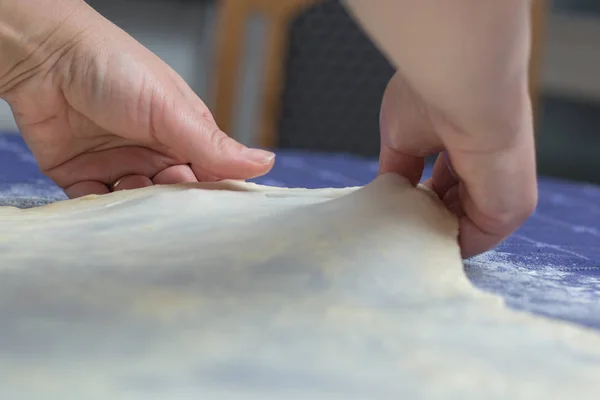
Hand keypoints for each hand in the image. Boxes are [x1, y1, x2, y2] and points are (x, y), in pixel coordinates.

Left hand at [0, 1, 273, 197]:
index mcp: (182, 134)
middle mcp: (153, 151)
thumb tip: (265, 163)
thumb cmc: (114, 67)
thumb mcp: (172, 110)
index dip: (211, 192)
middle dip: (171, 200)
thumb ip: (214, 146)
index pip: (208, 174)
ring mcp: (117, 163)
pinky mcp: (81, 174)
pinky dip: (101, 207)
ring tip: (130, 182)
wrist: (45, 56)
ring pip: (137, 203)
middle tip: (166, 189)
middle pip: (173, 195)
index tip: (214, 209)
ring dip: (136, 203)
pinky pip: (97, 203)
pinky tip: (104, 196)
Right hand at [379, 71, 536, 258]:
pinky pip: (473, 240)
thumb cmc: (432, 98)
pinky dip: (444, 244)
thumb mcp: (403, 138)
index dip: (420, 196)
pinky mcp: (511, 209)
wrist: (461, 86)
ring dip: (431, 232)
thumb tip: (389, 192)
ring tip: (399, 230)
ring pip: (462, 226)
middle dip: (424, 217)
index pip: (448, 181)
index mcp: (471, 144)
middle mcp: (491, 167)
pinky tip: (415, 239)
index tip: (395, 204)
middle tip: (394, 223)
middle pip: (454, 207)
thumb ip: (399, 169)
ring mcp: (504, 189)